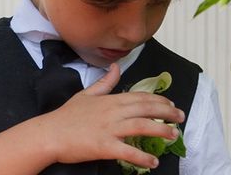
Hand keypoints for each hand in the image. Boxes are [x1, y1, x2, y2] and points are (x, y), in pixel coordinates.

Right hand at [37, 63, 185, 169]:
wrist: (50, 133)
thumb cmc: (67, 115)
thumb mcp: (86, 94)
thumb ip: (104, 82)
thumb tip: (116, 68)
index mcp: (110, 99)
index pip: (140, 97)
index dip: (158, 100)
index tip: (171, 104)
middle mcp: (113, 111)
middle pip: (145, 109)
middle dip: (167, 112)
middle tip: (181, 117)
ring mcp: (108, 128)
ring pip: (140, 126)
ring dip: (161, 131)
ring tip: (174, 136)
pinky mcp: (103, 146)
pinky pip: (127, 151)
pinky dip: (141, 157)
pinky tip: (153, 162)